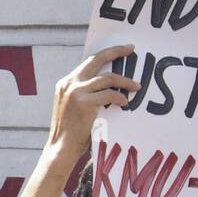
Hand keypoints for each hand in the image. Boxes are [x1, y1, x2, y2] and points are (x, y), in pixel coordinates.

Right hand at [46, 44, 139, 164]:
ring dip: (125, 82)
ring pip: (107, 78)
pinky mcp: (83, 102)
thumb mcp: (74, 106)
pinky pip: (109, 94)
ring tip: (136, 87)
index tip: (122, 50)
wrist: (61, 148)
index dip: (106, 54)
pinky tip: (124, 103)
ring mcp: (75, 91)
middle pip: (96, 59)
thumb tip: (108, 85)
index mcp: (66, 83)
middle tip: (131, 48)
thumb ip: (85, 93)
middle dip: (116, 51)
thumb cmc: (71, 131)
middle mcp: (69, 83)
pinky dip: (119, 97)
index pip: (89, 63)